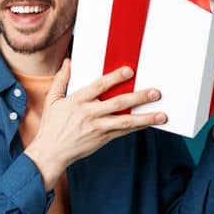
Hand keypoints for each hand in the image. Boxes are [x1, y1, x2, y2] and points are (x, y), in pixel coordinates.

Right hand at [23, 59, 166, 190]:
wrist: (51, 152)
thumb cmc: (52, 125)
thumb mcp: (52, 100)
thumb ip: (61, 80)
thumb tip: (68, 62)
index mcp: (77, 101)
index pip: (99, 86)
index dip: (115, 78)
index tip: (130, 71)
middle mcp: (89, 114)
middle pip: (118, 103)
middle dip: (138, 97)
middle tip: (155, 93)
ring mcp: (97, 128)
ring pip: (125, 121)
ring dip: (145, 118)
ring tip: (161, 114)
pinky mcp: (102, 139)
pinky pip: (123, 132)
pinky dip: (137, 127)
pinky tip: (149, 123)